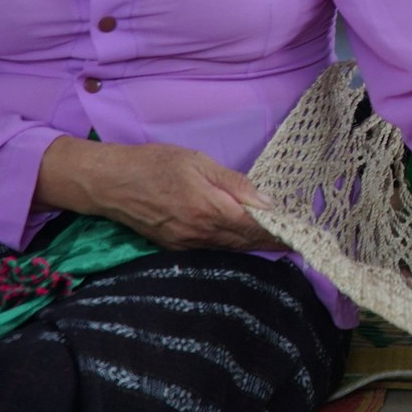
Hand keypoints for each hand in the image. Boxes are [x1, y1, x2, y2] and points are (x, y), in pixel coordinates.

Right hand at [37, 137, 283, 252]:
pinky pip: (213, 248)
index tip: (301, 235)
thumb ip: (234, 184)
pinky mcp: (175, 246)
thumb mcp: (198, 162)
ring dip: (254, 245)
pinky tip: (244, 239)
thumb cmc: (154, 164)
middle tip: (296, 241)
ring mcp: (186, 243)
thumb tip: (267, 202)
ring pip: (230, 247)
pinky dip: (233, 245)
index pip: (254, 226)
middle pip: (245, 241)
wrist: (109, 183)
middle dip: (272, 242)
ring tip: (278, 241)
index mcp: (209, 209)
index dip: (279, 232)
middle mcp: (200, 233)